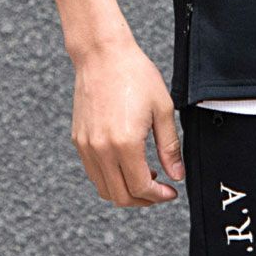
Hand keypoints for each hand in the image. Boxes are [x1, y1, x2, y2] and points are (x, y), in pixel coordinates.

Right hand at [69, 36, 183, 206]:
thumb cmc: (135, 76)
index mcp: (124, 143)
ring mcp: (85, 146)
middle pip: (119, 195)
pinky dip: (111, 178)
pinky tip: (129, 165)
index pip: (140, 187)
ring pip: (103, 188)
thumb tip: (177, 174)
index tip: (171, 192)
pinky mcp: (78, 139)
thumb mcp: (163, 110)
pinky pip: (93, 172)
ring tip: (147, 178)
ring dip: (126, 191)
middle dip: (143, 200)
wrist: (103, 55)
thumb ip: (170, 147)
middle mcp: (100, 149)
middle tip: (161, 191)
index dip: (158, 196)